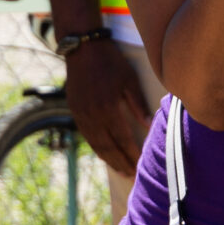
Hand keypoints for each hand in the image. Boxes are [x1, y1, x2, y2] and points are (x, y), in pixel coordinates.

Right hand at [64, 37, 154, 176]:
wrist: (83, 49)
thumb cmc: (111, 62)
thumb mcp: (129, 79)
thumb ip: (138, 104)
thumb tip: (148, 125)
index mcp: (108, 108)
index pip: (122, 138)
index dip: (131, 153)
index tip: (140, 164)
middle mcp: (93, 115)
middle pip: (108, 146)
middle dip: (121, 162)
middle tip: (132, 175)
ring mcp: (81, 115)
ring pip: (96, 144)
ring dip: (109, 159)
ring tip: (121, 170)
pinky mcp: (75, 111)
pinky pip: (87, 136)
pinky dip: (97, 148)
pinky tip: (105, 154)